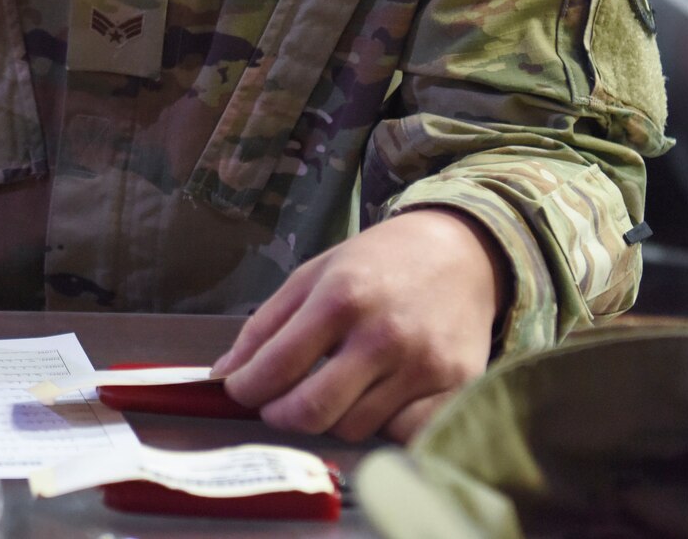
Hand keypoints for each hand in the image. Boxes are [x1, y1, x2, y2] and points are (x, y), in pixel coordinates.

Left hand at [211, 208, 504, 442]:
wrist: (463, 253)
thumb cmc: (378, 262)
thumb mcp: (314, 274)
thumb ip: (266, 326)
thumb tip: (223, 376)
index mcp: (341, 299)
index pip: (277, 367)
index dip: (246, 389)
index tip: (240, 391)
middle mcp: (384, 336)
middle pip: (312, 412)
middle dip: (280, 415)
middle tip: (277, 403)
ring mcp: (424, 366)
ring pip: (353, 428)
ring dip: (332, 417)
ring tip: (335, 386)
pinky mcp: (457, 387)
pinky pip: (402, 434)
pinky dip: (382, 425)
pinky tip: (379, 397)